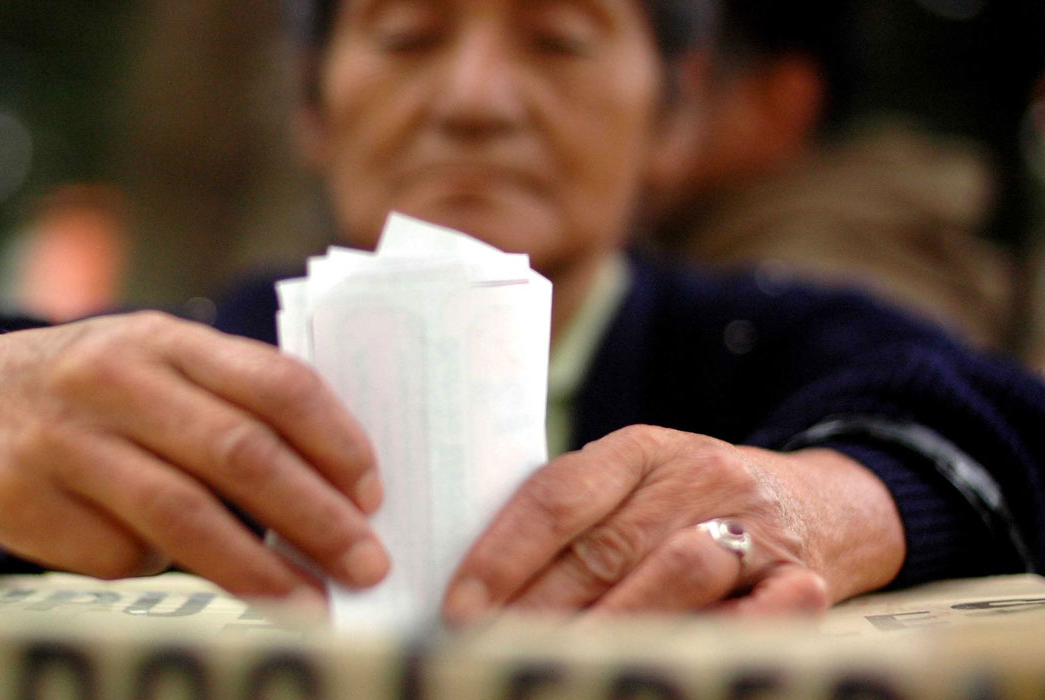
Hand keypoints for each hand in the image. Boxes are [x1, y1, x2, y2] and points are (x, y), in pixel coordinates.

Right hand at [0, 312, 388, 599]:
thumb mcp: (157, 361)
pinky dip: (164, 570)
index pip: (273, 383)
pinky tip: (182, 570)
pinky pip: (120, 554)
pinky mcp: (24, 503)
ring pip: (183, 515)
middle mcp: (113, 380)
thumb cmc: (94, 387)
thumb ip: (232, 399)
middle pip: (239, 453)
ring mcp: (64, 442)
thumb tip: (334, 485)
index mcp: (164, 337)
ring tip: (312, 604)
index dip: (335, 441)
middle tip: (365, 563)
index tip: (373, 494)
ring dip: (259, 570)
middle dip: (315, 516)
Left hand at [442, 425, 905, 620]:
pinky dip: (712, 638)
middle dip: (539, 608)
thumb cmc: (693, 502)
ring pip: (674, 576)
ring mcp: (755, 527)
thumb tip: (478, 587)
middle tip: (491, 647)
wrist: (816, 502)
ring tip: (558, 662)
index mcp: (643, 448)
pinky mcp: (802, 579)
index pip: (558, 496)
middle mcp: (699, 477)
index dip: (503, 554)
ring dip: (610, 628)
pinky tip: (660, 665)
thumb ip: (573, 516)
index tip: (460, 607)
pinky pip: (759, 614)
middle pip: (605, 547)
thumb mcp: (636, 482)